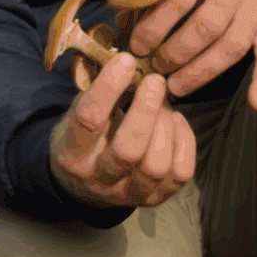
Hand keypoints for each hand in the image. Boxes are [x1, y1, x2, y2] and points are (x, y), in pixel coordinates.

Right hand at [49, 51, 195, 208]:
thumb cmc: (85, 134)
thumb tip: (129, 58)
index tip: (126, 60)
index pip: (90, 120)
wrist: (87, 181)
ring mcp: (129, 193)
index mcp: (73, 154)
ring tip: (163, 104)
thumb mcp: (79, 110)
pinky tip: (174, 122)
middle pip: (128, 150)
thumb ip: (100, 90)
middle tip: (155, 81)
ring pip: (156, 165)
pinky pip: (180, 172)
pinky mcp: (156, 198)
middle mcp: (99, 180)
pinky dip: (183, 141)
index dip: (109, 86)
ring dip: (165, 127)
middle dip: (145, 111)